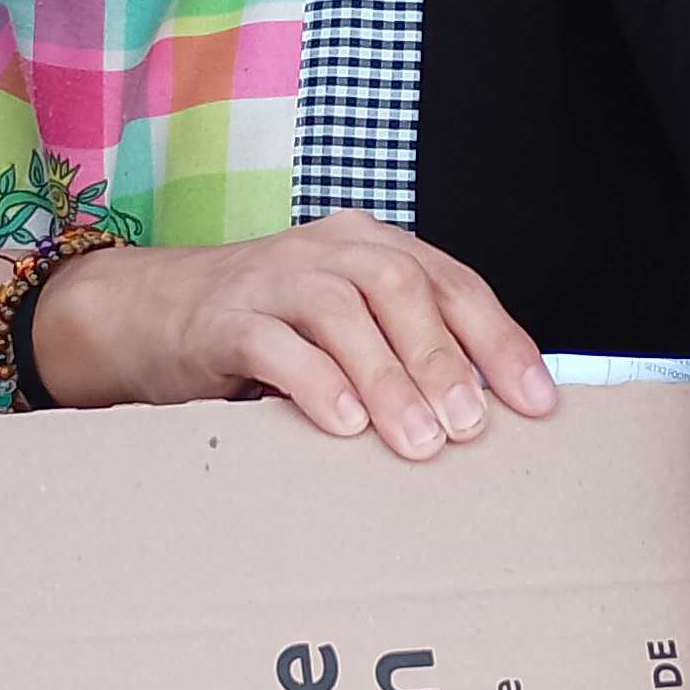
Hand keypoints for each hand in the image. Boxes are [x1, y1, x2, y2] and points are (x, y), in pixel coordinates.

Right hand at [28, 216, 556, 458]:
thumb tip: (488, 417)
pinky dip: (315, 382)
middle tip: (470, 428)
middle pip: (401, 288)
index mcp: (373, 247)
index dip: (500, 342)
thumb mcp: (348, 331)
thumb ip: (407, 352)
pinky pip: (274, 343)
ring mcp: (272, 276)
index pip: (453, 284)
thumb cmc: (271, 331)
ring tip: (418, 442)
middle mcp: (328, 249)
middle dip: (444, 361)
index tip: (537, 403)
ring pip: (342, 312)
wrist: (151, 314)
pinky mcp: (223, 315)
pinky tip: (342, 424)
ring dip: (389, 379)